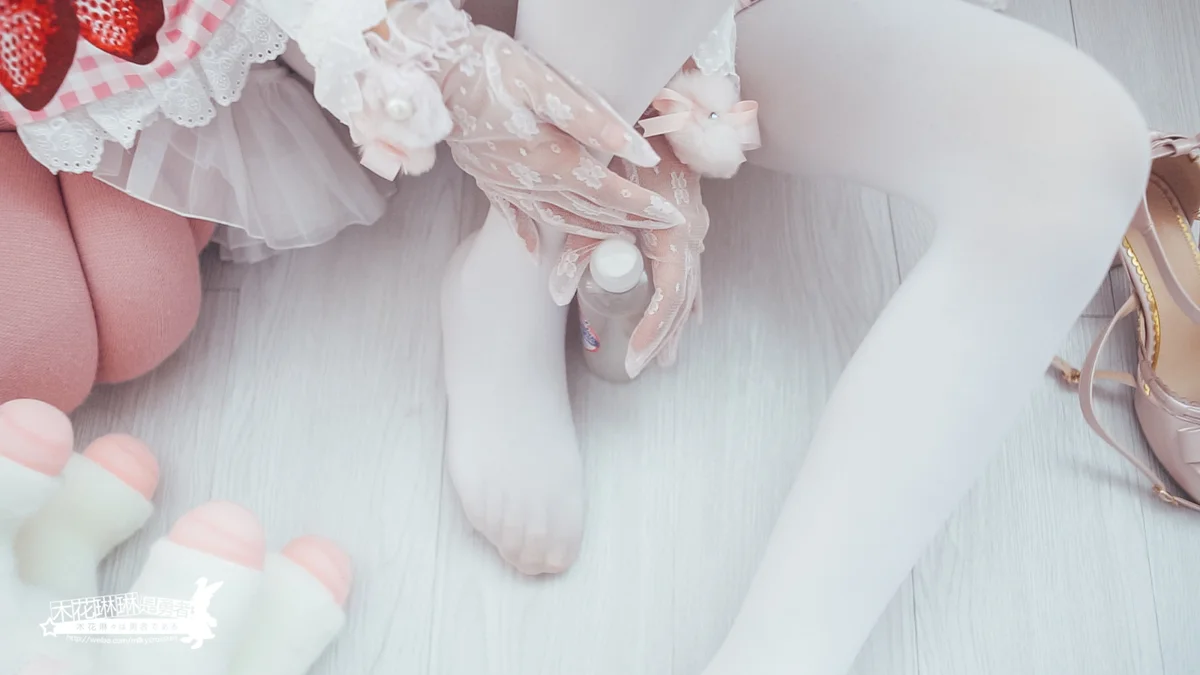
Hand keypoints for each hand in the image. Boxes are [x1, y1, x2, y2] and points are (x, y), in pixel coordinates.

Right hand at [353, 0, 683, 253]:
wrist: (432, 73)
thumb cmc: (490, 69)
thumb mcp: (547, 85)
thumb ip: (594, 121)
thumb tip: (637, 151)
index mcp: (552, 160)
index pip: (610, 193)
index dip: (643, 206)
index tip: (672, 216)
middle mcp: (532, 183)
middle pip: (590, 212)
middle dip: (629, 222)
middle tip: (661, 230)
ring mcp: (507, 186)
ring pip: (559, 219)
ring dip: (591, 232)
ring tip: (619, 238)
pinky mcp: (487, 181)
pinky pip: (513, 217)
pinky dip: (530, 236)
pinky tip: (537, 251)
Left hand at [554, 135, 708, 376]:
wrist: (664, 94)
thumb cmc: (633, 133)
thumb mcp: (604, 184)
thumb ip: (583, 237)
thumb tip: (558, 290)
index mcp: (676, 228)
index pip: (670, 294)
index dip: (652, 329)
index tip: (633, 356)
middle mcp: (691, 231)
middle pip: (682, 298)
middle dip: (660, 336)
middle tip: (637, 367)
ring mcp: (694, 224)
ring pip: (690, 285)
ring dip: (675, 323)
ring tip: (662, 358)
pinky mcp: (688, 216)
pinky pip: (692, 267)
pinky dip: (687, 296)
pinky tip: (689, 316)